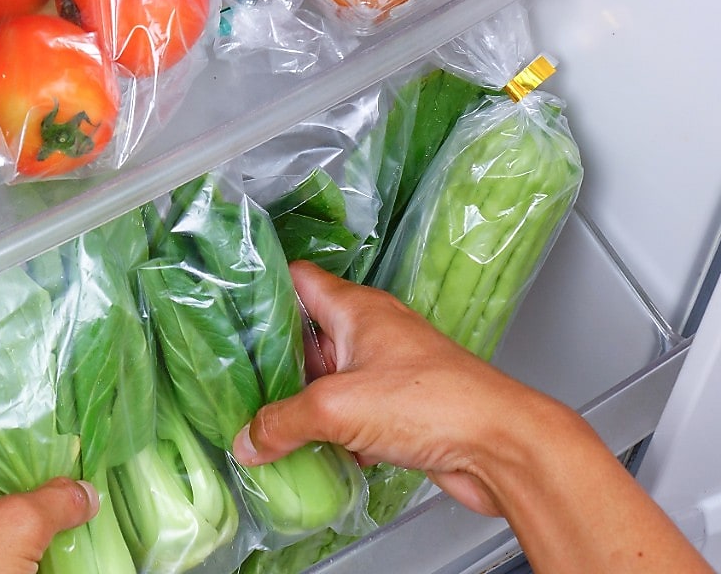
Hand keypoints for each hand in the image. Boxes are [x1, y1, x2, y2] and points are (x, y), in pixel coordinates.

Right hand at [232, 260, 560, 515]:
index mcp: (357, 309)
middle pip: (307, 335)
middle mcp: (372, 333)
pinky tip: (308, 452)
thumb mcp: (337, 408)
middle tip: (234, 377)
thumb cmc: (436, 402)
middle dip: (273, 359)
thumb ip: (282, 422)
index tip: (228, 304)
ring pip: (328, 379)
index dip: (262, 286)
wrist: (501, 447)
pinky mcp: (400, 410)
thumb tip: (248, 440)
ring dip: (300, 401)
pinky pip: (351, 414)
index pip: (298, 279)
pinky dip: (329, 431)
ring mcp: (388, 371)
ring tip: (261, 420)